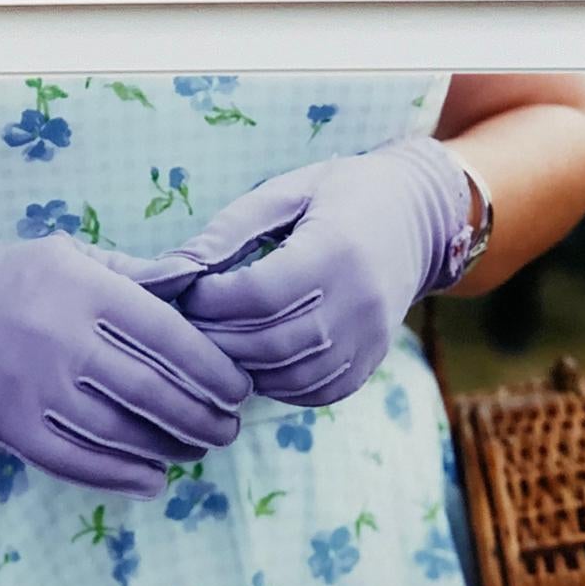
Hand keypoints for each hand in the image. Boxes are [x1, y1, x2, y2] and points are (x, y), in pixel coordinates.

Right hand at [0, 232, 251, 497]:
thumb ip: (141, 277)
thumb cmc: (25, 281)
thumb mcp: (79, 257)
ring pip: (121, 432)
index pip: (170, 337)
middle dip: (204, 417)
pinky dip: (122, 476)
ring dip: (171, 448)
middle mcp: (63, 339)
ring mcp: (35, 387)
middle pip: (153, 391)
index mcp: (88, 291)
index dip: (214, 370)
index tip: (240, 389)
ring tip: (199, 448)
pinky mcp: (13, 426)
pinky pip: (76, 462)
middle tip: (229, 428)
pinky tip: (153, 478)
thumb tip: (208, 292)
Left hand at [150, 138, 474, 405]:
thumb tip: (168, 273)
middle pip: (269, 342)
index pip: (259, 295)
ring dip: (240, 366)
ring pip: (287, 376)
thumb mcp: (284, 193)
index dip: (212, 301)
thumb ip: (228, 233)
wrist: (417, 218)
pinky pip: (311, 392)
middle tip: (185, 325)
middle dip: (216, 338)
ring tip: (214, 342)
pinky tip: (253, 359)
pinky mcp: (368, 365)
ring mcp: (368, 341)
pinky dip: (273, 383)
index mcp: (336, 250)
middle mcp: (359, 303)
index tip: (187, 291)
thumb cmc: (339, 195)